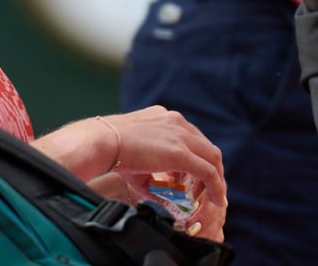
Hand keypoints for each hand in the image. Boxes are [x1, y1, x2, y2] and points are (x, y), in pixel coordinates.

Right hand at [32, 106, 226, 239]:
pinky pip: (208, 172)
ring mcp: (180, 135)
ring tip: (215, 197)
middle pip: (205, 146)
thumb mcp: (133, 156)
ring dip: (216, 178)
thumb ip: (148, 172)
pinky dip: (216, 186)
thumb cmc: (107, 148)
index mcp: (164, 117)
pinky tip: (217, 199)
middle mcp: (176, 121)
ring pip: (212, 157)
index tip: (194, 176)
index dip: (196, 157)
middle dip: (211, 168)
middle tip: (209, 188)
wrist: (100, 141)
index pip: (190, 137)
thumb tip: (154, 192)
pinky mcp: (181, 152)